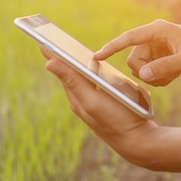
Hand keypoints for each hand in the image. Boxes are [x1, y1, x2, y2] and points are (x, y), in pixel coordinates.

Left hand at [41, 47, 156, 163]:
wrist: (139, 142)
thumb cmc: (116, 120)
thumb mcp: (92, 100)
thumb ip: (72, 81)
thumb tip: (48, 63)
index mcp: (76, 98)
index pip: (61, 70)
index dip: (51, 54)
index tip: (41, 39)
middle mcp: (83, 100)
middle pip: (70, 74)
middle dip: (61, 57)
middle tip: (51, 41)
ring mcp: (95, 103)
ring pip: (83, 79)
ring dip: (76, 65)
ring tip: (66, 52)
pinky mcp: (107, 105)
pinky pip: (96, 85)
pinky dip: (92, 73)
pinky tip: (94, 68)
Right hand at [94, 19, 180, 85]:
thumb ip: (165, 67)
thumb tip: (143, 74)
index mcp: (157, 30)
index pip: (128, 38)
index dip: (112, 47)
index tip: (97, 57)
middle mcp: (151, 37)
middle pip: (133, 60)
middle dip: (145, 72)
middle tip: (165, 76)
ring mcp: (153, 47)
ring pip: (138, 68)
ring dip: (153, 77)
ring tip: (172, 75)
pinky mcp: (156, 57)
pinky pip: (146, 72)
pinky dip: (157, 78)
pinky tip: (173, 76)